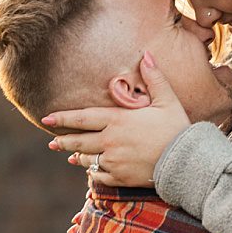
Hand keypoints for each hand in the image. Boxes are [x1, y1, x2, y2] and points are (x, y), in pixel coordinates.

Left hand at [43, 51, 190, 187]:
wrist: (185, 161)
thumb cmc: (177, 128)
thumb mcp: (167, 100)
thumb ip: (154, 78)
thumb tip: (146, 54)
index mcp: (118, 120)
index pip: (83, 118)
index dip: (62, 119)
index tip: (46, 119)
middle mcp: (110, 141)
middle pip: (79, 141)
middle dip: (62, 141)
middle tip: (50, 143)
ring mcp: (114, 161)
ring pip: (87, 160)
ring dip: (77, 158)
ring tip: (70, 156)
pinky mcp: (121, 177)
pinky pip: (100, 176)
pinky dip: (94, 173)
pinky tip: (92, 171)